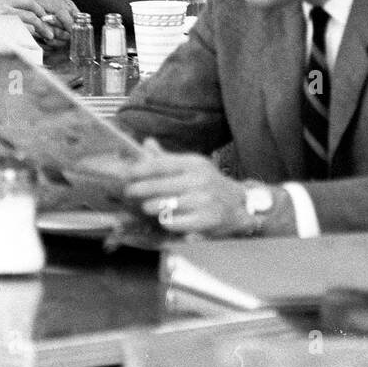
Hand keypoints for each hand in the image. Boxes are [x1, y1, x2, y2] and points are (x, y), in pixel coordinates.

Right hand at [0, 0, 72, 45]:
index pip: (28, 1)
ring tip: (47, 37)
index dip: (40, 10)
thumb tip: (30, 25)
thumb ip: (9, 17)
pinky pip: (22, 29)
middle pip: (32, 8)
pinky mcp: (2, 25)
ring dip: (41, 29)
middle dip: (44, 20)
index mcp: (2, 0)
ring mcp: (2, 14)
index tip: (47, 19)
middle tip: (51, 32)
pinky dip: (31, 36)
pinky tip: (34, 42)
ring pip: (30, 19)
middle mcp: (3, 3)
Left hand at [116, 138, 248, 235]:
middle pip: (159, 185)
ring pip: (164, 205)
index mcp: (194, 164)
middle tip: (129, 192)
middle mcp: (199, 180)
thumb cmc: (209, 184)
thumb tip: (146, 143)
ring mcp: (203, 201)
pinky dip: (166, 222)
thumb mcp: (193, 166)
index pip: (161, 164)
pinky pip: (174, 223)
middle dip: (139, 190)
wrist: (239, 205)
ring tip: (147, 206)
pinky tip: (166, 219)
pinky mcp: (205, 220)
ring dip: (150, 207)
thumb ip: (168, 158)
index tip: (127, 174)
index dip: (140, 169)